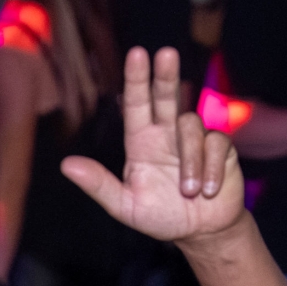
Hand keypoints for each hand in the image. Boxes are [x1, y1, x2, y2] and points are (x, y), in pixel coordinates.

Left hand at [63, 47, 243, 246]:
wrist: (200, 232)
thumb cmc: (160, 216)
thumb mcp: (125, 206)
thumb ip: (99, 185)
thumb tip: (66, 165)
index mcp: (142, 142)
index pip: (137, 105)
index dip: (137, 79)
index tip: (137, 54)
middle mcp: (167, 134)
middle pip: (166, 95)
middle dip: (165, 75)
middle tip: (165, 53)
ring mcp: (195, 139)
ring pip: (191, 126)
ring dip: (190, 162)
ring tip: (189, 192)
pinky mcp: (220, 148)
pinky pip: (216, 144)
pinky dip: (211, 169)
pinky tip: (209, 190)